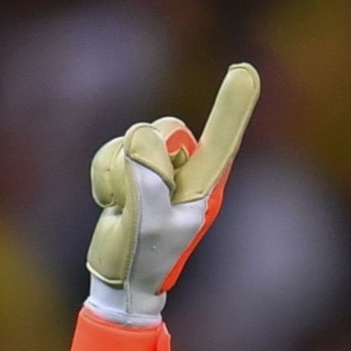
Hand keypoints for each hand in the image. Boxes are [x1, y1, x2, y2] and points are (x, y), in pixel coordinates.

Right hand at [66, 63, 258, 350]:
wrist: (120, 279)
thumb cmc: (142, 259)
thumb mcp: (148, 224)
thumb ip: (146, 179)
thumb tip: (139, 140)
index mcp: (204, 186)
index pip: (221, 142)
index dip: (231, 108)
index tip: (246, 71)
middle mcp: (186, 170)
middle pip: (165, 129)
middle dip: (146, 160)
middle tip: (139, 202)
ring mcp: (158, 167)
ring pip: (133, 138)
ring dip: (119, 175)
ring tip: (124, 209)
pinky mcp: (132, 167)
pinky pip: (111, 150)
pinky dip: (104, 177)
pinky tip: (112, 203)